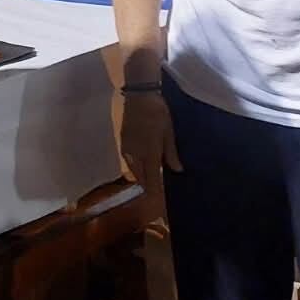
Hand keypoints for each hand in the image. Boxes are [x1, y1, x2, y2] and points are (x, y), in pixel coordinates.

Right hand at [120, 89, 181, 210]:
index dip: (156, 193)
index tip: (159, 204)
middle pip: (141, 177)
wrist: (140, 95)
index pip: (152, 179)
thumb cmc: (158, 113)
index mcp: (149, 153)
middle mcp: (136, 154)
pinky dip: (136, 165)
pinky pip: (129, 159)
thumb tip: (177, 171)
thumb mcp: (169, 133)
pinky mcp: (123, 140)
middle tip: (157, 192)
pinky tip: (141, 163)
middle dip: (148, 186)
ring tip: (150, 178)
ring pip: (134, 169)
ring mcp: (127, 147)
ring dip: (141, 176)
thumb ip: (171, 153)